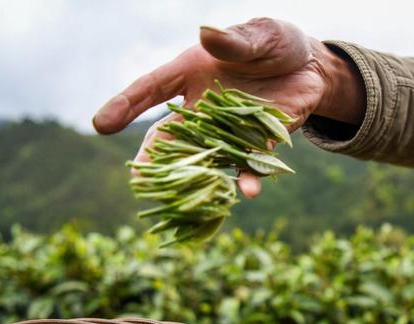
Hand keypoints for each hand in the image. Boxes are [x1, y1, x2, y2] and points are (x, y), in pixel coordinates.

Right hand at [93, 18, 364, 197]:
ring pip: (205, 156)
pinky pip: (251, 163)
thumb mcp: (259, 35)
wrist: (312, 66)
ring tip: (184, 199)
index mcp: (193, 73)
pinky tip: (247, 192)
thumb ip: (235, 41)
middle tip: (139, 181)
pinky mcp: (261, 141)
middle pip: (172, 135)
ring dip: (196, 177)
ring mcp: (231, 128)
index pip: (152, 89)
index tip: (101, 125)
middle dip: (155, 158)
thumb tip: (207, 35)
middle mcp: (205, 106)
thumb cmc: (274, 44)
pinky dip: (248, 177)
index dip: (125, 104)